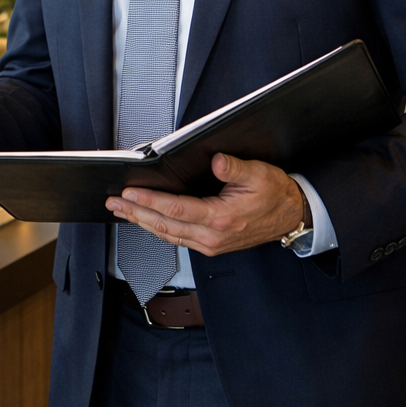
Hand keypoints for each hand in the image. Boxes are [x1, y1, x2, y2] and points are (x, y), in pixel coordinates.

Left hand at [105, 153, 305, 255]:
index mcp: (221, 218)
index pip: (175, 210)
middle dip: (135, 212)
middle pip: (164, 225)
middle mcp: (212, 236)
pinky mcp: (211, 245)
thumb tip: (216, 161)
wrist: (292, 217)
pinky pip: (176, 237)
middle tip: (113, 202)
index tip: (129, 192)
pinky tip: (145, 220)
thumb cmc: (275, 195)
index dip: (149, 200)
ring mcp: (210, 244)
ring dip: (141, 222)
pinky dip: (156, 228)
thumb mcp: (259, 174)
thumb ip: (235, 168)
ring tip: (121, 210)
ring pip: (167, 234)